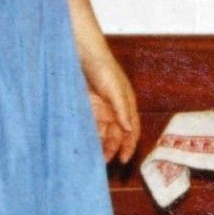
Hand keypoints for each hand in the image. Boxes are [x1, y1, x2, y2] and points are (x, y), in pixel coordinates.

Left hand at [81, 44, 140, 164]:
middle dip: (111, 148)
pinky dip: (88, 136)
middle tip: (103, 161)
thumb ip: (122, 109)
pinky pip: (90, 126)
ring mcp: (101, 109)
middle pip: (116, 134)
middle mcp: (115, 109)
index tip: (123, 160)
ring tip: (92, 156)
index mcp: (127, 105)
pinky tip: (83, 144)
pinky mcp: (87, 107)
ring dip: (99, 144)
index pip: (132, 130)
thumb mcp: (115, 88)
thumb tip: (129, 129)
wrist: (82, 53)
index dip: (129, 145)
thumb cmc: (103, 67)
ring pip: (102, 132)